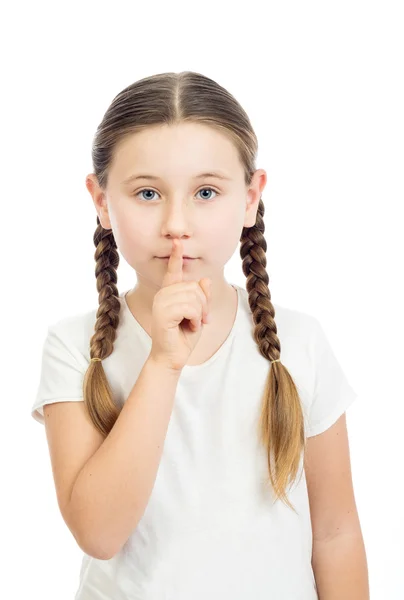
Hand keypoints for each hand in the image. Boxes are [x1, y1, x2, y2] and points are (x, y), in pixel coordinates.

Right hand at [149, 238, 211, 371]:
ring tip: (193, 324)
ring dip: (200, 314)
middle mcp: (163, 294)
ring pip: (194, 297)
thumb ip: (202, 297)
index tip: (177, 241)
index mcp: (170, 293)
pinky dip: (196, 319)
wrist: (172, 357)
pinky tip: (189, 327)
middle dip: (204, 305)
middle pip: (194, 287)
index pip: (173, 271)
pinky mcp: (163, 313)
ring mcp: (161, 303)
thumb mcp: (199, 314)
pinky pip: (190, 307)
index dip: (176, 256)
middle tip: (200, 320)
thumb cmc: (183, 337)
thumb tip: (205, 280)